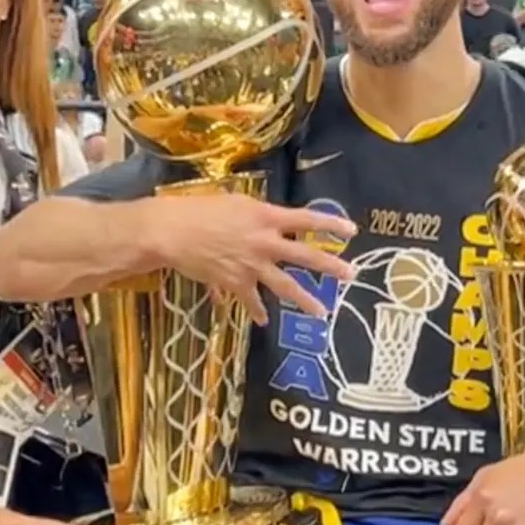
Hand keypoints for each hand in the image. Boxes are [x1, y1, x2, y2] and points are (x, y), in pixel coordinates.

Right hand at [134, 194, 357, 322]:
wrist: (172, 231)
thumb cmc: (200, 209)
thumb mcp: (235, 203)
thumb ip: (257, 216)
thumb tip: (270, 226)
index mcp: (266, 217)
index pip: (306, 219)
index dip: (331, 223)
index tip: (352, 230)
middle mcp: (265, 242)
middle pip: (305, 256)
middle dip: (330, 266)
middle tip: (352, 275)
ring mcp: (252, 266)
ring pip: (285, 286)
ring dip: (305, 300)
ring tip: (323, 312)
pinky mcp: (235, 283)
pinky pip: (251, 301)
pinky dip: (256, 311)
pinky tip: (262, 321)